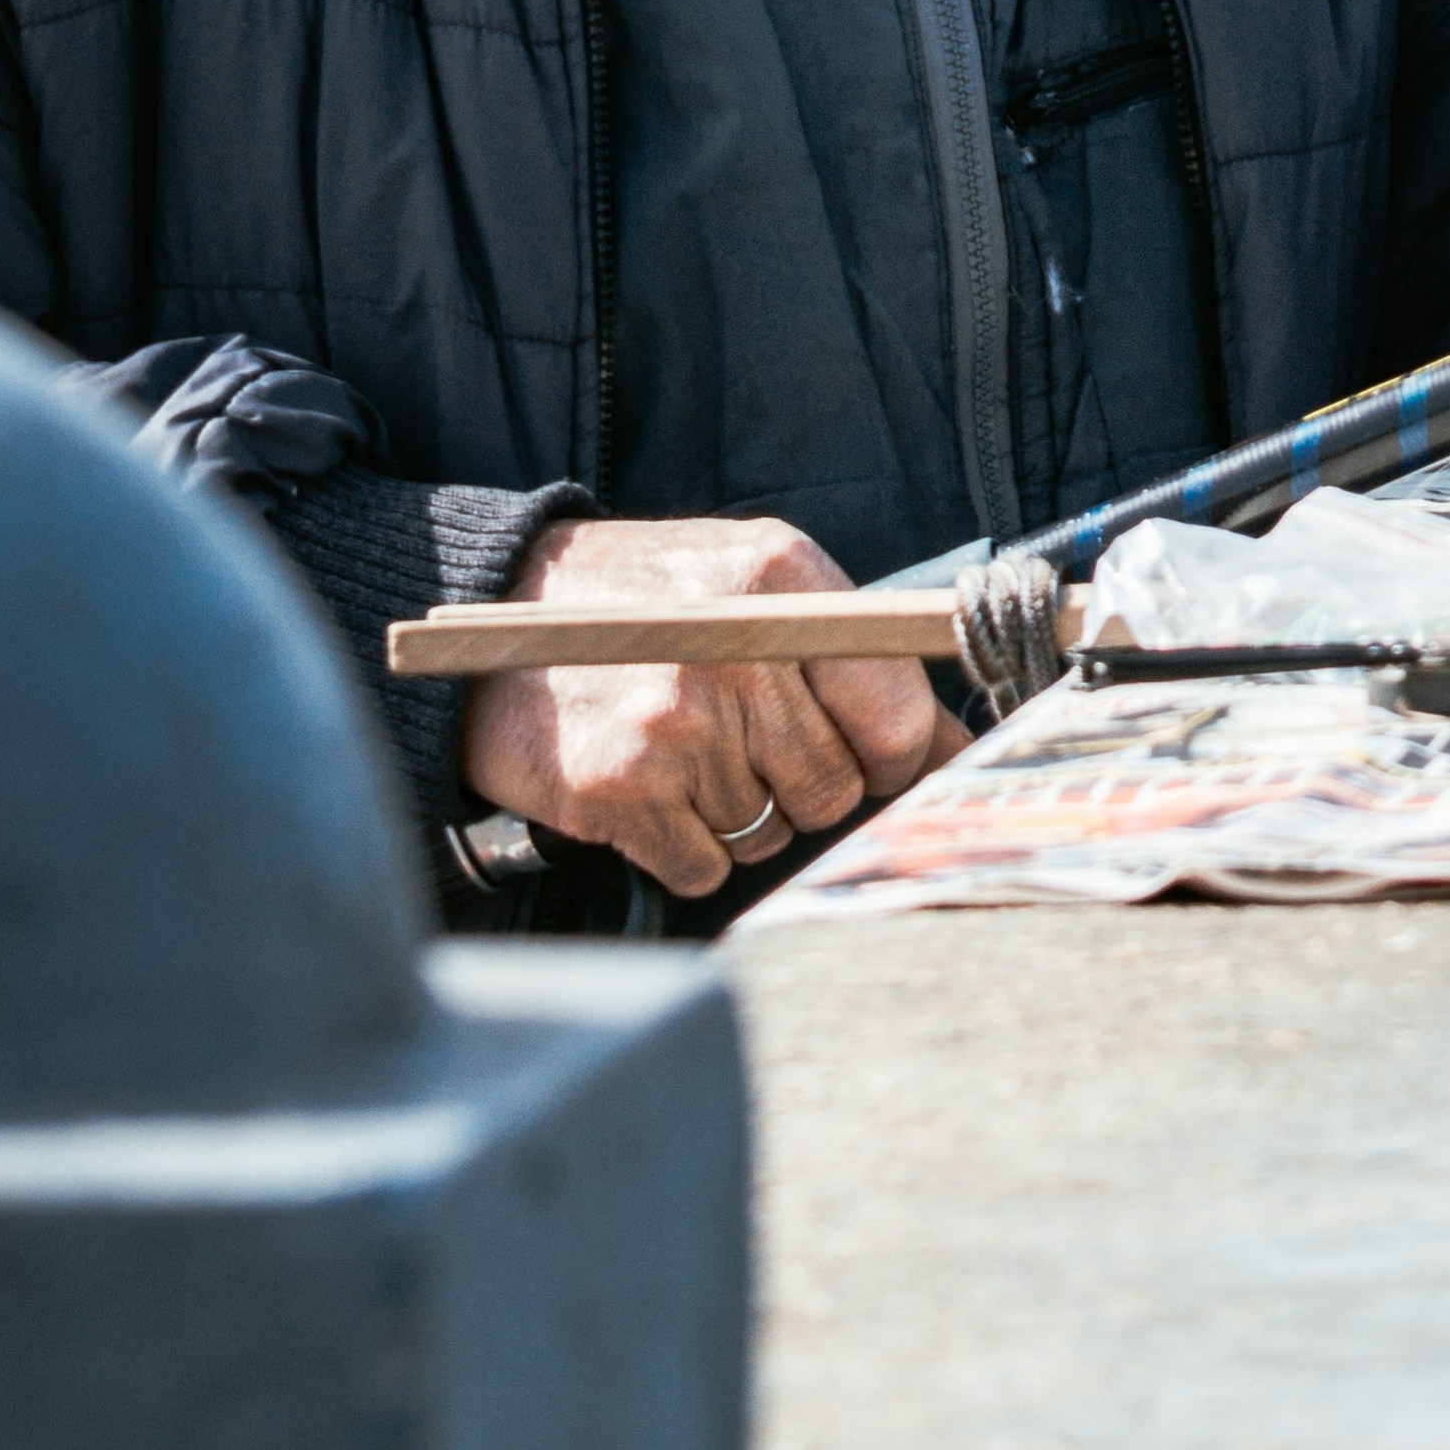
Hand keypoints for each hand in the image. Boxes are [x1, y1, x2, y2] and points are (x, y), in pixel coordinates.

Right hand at [456, 511, 963, 904]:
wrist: (495, 616)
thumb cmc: (650, 606)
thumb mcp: (758, 587)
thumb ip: (856, 659)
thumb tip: (953, 750)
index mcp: (784, 583)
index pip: (895, 717)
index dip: (892, 754)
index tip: (871, 755)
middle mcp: (735, 650)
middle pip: (834, 788)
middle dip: (806, 785)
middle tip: (750, 745)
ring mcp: (674, 723)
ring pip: (771, 832)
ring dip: (740, 812)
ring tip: (689, 751)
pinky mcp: (619, 789)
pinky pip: (705, 866)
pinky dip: (686, 847)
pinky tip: (652, 789)